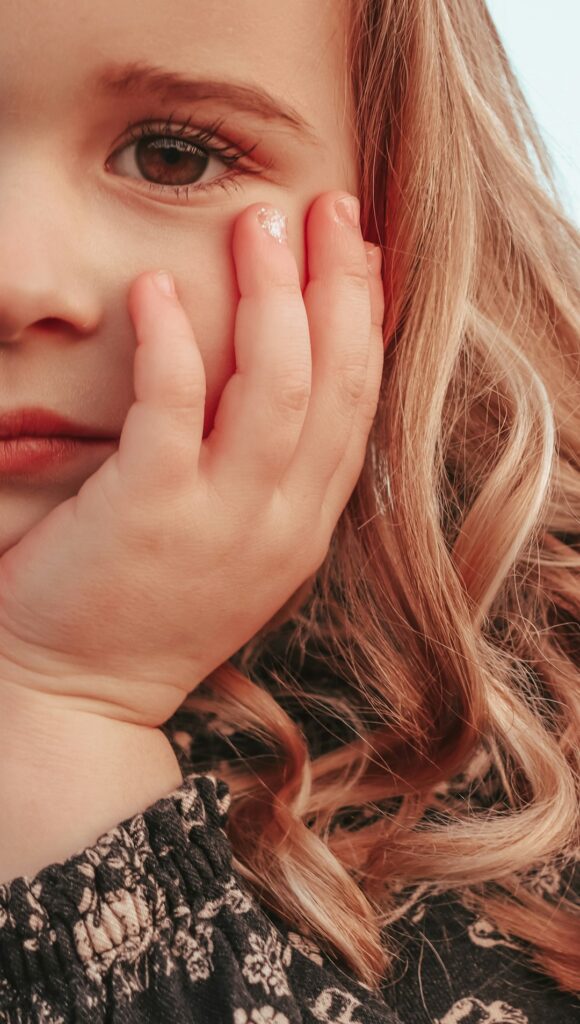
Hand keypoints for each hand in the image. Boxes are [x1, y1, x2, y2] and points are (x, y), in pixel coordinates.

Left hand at [0, 192, 383, 727]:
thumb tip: (277, 384)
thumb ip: (268, 476)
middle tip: (326, 210)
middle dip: (338, 288)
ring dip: (274, 299)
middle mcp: (280, 522)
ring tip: (258, 227)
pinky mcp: (150, 515)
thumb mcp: (235, 547)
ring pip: (278, 388)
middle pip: (335, 383)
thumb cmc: (146, 610)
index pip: (359, 404)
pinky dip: (171, 341)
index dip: (367, 319)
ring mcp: (221, 522)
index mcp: (303, 524)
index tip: (361, 251)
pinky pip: (174, 409)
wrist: (75, 696)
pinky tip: (154, 288)